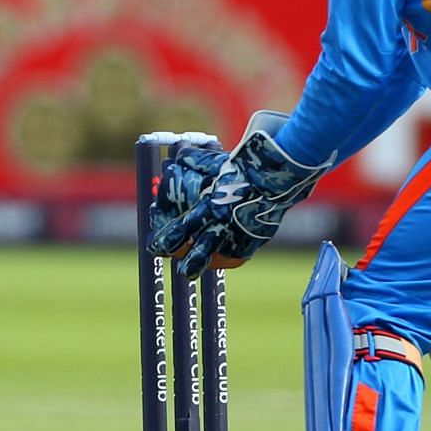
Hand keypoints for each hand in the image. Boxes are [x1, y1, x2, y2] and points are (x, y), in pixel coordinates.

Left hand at [147, 114, 330, 278]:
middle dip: (185, 263)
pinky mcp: (255, 239)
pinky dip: (228, 257)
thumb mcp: (213, 163)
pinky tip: (222, 259)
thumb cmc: (242, 166)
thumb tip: (175, 158)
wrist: (276, 173)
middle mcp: (221, 225)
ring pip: (217, 259)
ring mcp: (239, 235)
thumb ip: (192, 163)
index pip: (179, 231)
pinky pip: (238, 255)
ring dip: (204, 265)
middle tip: (178, 268)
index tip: (155, 247)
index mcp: (207, 207)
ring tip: (194, 271)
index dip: (164, 242)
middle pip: (197, 253)